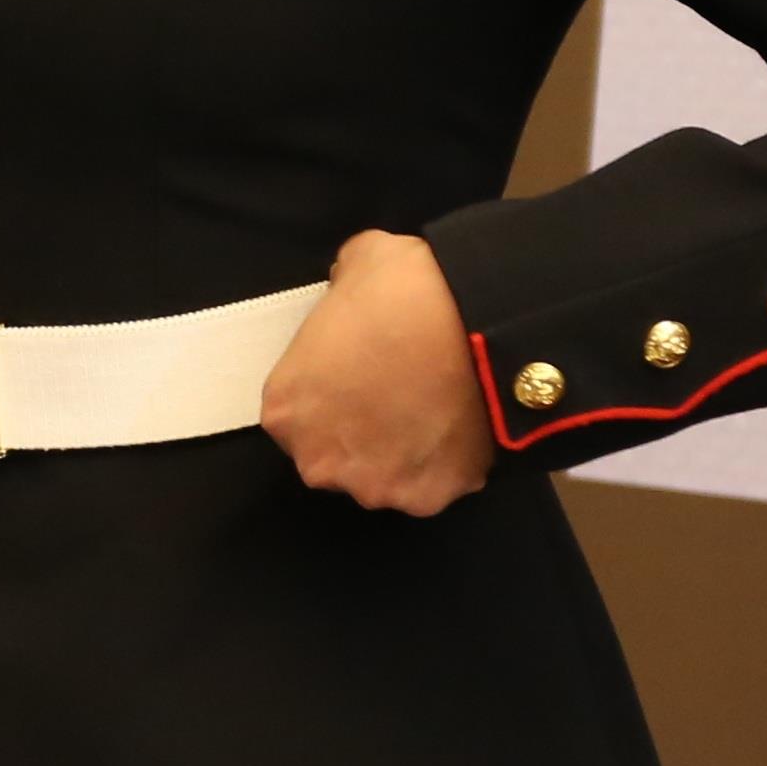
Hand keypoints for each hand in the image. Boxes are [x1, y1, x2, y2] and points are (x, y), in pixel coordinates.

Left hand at [256, 230, 495, 515]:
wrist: (480, 323)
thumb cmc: (405, 292)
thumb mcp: (356, 265)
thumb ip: (339, 287)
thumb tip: (346, 285)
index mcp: (286, 409)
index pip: (296, 415)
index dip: (328, 395)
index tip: (358, 377)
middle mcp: (319, 460)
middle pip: (332, 457)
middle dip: (358, 434)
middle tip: (396, 397)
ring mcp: (373, 486)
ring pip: (381, 478)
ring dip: (399, 455)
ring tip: (432, 413)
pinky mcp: (426, 500)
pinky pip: (430, 486)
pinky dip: (442, 466)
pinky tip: (459, 430)